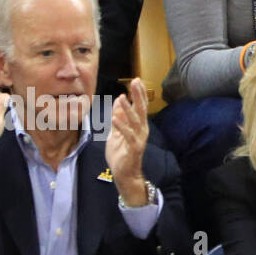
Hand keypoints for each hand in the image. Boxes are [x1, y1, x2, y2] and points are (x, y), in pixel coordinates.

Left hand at [107, 78, 150, 205]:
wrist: (124, 174)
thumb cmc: (121, 153)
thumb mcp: (116, 132)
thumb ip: (118, 117)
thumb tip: (119, 101)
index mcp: (138, 126)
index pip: (139, 106)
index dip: (138, 94)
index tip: (137, 80)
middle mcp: (141, 130)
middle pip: (141, 110)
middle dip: (138, 96)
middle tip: (136, 82)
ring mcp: (139, 139)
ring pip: (134, 121)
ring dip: (128, 109)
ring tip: (122, 97)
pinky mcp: (134, 148)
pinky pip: (128, 135)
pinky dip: (121, 126)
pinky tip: (114, 118)